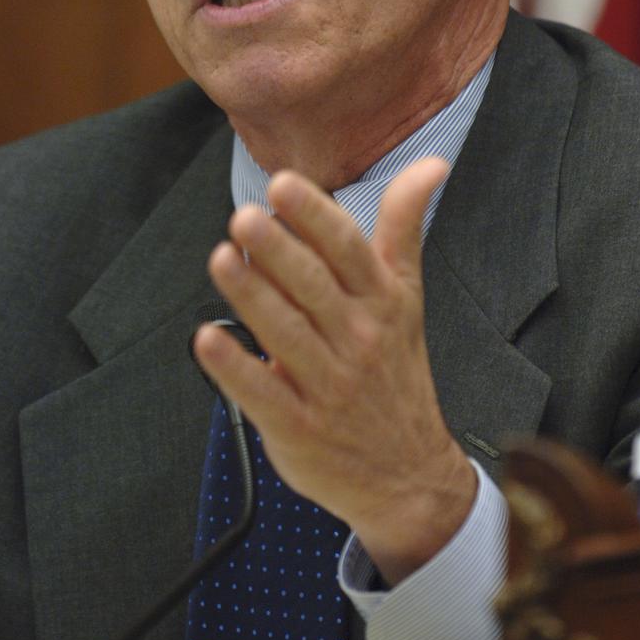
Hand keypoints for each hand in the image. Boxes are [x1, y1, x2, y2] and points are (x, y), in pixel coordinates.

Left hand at [192, 156, 476, 584]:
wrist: (411, 476)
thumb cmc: (397, 370)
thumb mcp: (407, 295)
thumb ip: (405, 226)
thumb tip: (431, 163)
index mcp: (382, 301)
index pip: (349, 249)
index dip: (315, 216)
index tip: (283, 184)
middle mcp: (358, 340)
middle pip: (314, 287)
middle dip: (278, 250)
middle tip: (244, 216)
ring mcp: (329, 386)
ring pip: (285, 333)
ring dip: (251, 296)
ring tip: (220, 261)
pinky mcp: (300, 428)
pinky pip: (264, 394)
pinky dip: (235, 368)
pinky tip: (208, 340)